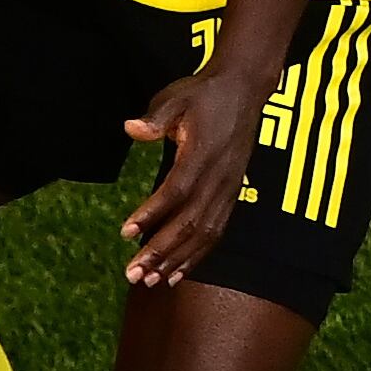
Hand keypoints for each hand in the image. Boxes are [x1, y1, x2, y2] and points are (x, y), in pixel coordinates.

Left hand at [118, 55, 275, 287]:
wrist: (245, 90)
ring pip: (205, 234)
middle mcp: (220, 178)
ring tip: (150, 281)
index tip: (126, 233)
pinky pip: (216, 233)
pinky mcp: (232, 195)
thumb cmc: (204, 94)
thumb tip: (131, 128)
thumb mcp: (177, 97)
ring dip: (177, 260)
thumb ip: (156, 117)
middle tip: (132, 273)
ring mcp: (229, 190)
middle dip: (161, 251)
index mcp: (204, 153)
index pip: (176, 191)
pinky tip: (176, 273)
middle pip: (190, 223)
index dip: (152, 214)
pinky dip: (197, 256)